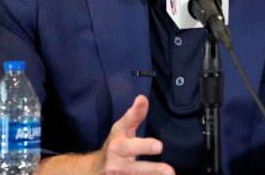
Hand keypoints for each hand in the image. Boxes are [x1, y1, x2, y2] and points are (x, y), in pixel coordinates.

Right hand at [36, 95, 173, 174]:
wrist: (94, 169)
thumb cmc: (113, 145)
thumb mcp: (121, 129)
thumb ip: (134, 115)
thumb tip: (143, 98)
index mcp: (117, 148)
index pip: (130, 147)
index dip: (144, 146)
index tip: (159, 146)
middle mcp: (117, 166)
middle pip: (135, 169)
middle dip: (152, 170)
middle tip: (169, 171)